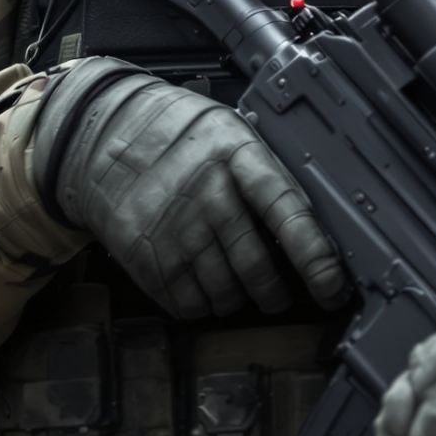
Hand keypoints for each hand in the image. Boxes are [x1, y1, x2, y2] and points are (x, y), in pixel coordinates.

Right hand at [33, 57, 347, 318]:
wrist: (103, 136)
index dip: (315, 256)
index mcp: (235, 157)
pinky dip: (203, 304)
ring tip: (237, 285)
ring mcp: (174, 230)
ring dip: (240, 300)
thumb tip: (313, 225)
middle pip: (256, 268)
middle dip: (276, 294)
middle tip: (280, 295)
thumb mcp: (228, 132)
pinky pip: (188, 304)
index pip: (286, 212)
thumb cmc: (178, 132)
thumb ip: (265, 173)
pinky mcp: (146, 257)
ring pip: (225, 294)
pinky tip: (203, 283)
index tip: (332, 287)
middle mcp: (206, 196)